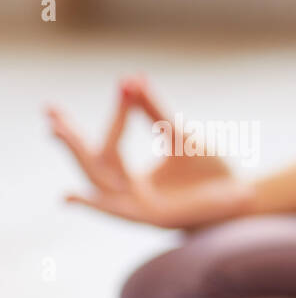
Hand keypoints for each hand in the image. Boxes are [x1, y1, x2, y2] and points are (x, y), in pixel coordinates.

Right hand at [48, 76, 251, 228]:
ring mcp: (137, 207)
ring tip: (59, 131)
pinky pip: (116, 212)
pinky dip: (94, 205)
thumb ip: (154, 110)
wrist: (241, 193)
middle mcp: (128, 192)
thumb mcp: (178, 134)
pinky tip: (69, 196)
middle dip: (71, 139)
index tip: (122, 84)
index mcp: (131, 174)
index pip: (108, 143)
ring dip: (78, 156)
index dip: (112, 115)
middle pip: (90, 164)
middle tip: (51, 114)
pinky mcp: (151, 220)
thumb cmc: (210, 168)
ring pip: (99, 181)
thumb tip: (131, 78)